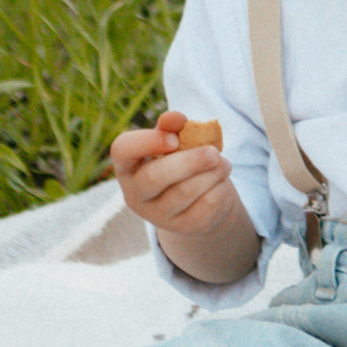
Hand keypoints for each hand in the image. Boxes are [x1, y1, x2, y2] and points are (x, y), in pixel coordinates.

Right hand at [109, 121, 259, 281]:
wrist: (198, 199)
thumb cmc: (180, 161)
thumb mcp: (174, 142)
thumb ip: (171, 128)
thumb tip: (174, 118)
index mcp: (128, 165)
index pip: (122, 150)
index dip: (147, 141)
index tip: (174, 138)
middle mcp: (135, 194)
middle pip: (153, 178)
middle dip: (188, 162)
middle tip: (213, 152)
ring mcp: (157, 215)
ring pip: (184, 192)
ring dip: (211, 173)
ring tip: (224, 163)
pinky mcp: (182, 228)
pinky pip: (204, 207)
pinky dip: (219, 189)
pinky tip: (221, 181)